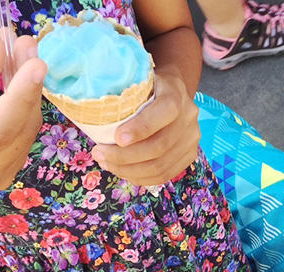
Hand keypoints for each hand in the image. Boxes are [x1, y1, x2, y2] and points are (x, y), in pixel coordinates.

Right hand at [0, 34, 46, 198]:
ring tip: (17, 54)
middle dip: (26, 83)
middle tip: (25, 43)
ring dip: (28, 88)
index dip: (20, 98)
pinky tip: (16, 79)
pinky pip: (27, 130)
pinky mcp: (10, 170)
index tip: (37, 64)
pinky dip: (26, 101)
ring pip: (27, 128)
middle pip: (17, 128)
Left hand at [90, 69, 200, 186]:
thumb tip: (92, 114)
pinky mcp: (189, 156)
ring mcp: (191, 139)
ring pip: (160, 165)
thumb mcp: (136, 81)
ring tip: (106, 163)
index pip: (165, 112)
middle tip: (99, 154)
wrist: (172, 93)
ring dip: (128, 170)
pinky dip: (140, 177)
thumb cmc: (146, 87)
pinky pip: (164, 175)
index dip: (141, 128)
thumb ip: (122, 96)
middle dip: (124, 156)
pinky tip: (123, 172)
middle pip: (159, 146)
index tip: (116, 138)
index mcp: (175, 93)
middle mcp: (189, 117)